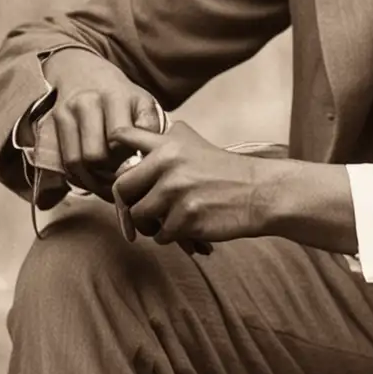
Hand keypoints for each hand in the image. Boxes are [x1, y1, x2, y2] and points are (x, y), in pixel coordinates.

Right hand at [31, 48, 166, 195]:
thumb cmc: (120, 96)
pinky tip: (91, 178)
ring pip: (79, 161)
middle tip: (122, 179)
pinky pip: (65, 161)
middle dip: (111, 172)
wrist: (81, 69)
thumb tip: (146, 162)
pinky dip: (79, 177)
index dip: (131, 160)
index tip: (140, 169)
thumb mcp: (142, 103)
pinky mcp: (55, 121)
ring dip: (94, 179)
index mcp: (118, 95)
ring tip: (107, 183)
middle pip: (98, 155)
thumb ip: (149, 128)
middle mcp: (90, 100)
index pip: (122, 139)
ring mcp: (69, 110)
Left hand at [112, 122, 264, 245]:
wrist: (260, 193)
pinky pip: (161, 235)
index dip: (113, 148)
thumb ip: (164, 140)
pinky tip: (187, 228)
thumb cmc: (225, 171)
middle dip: (128, 203)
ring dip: (150, 224)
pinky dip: (171, 236)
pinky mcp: (186, 218)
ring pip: (140, 217)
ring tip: (169, 220)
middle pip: (121, 189)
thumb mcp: (194, 144)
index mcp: (168, 145)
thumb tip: (126, 138)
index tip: (114, 160)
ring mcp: (176, 193)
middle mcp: (168, 165)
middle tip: (140, 211)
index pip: (123, 137)